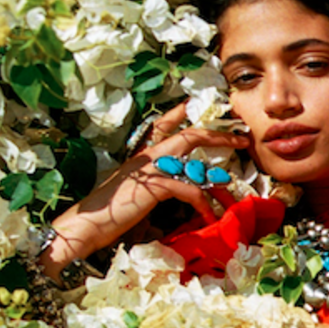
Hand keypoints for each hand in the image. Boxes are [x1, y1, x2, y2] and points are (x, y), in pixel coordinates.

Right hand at [39, 102, 249, 280]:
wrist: (87, 225)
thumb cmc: (111, 217)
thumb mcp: (138, 200)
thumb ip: (157, 194)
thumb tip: (177, 204)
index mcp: (142, 157)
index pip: (161, 126)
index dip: (177, 113)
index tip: (191, 102)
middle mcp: (147, 157)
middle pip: (188, 135)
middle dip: (218, 135)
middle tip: (241, 138)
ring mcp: (150, 169)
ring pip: (193, 162)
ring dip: (217, 178)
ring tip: (232, 189)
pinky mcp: (154, 186)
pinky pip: (188, 190)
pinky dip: (203, 204)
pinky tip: (210, 217)